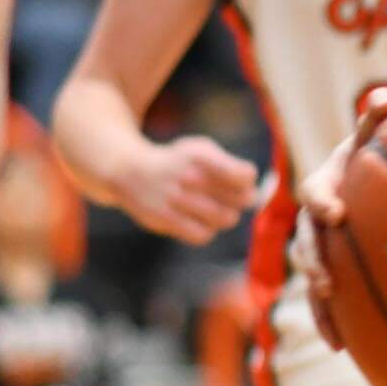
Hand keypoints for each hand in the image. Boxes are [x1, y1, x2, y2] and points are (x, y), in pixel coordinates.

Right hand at [111, 134, 258, 245]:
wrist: (129, 171)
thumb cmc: (178, 162)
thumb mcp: (202, 150)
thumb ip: (232, 167)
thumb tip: (257, 196)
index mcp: (201, 155)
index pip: (245, 175)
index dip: (249, 180)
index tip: (240, 179)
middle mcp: (188, 176)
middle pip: (242, 199)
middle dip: (242, 199)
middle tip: (230, 196)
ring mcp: (176, 199)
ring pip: (226, 219)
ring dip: (227, 215)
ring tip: (215, 207)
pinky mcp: (165, 219)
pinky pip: (204, 235)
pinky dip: (207, 230)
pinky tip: (200, 220)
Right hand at [293, 88, 386, 349]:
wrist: (371, 173)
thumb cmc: (375, 151)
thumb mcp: (376, 133)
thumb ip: (379, 117)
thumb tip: (386, 99)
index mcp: (325, 184)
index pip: (315, 191)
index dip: (321, 200)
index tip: (335, 212)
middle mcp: (316, 218)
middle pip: (307, 241)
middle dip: (313, 261)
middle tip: (325, 280)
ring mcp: (323, 247)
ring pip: (313, 276)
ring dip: (319, 301)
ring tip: (332, 324)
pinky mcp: (334, 270)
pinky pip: (329, 299)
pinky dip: (333, 321)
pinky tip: (343, 349)